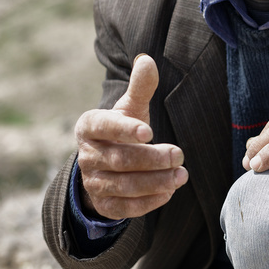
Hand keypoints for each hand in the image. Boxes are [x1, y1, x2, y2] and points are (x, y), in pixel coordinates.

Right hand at [75, 54, 187, 218]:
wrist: (103, 164)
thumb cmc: (120, 129)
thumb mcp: (130, 108)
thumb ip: (140, 87)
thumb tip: (148, 60)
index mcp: (89, 126)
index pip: (104, 127)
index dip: (125, 130)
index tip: (150, 132)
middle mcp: (86, 155)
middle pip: (120, 159)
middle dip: (152, 159)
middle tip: (179, 155)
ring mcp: (93, 182)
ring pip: (124, 185)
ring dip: (155, 182)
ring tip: (181, 175)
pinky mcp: (103, 204)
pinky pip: (124, 208)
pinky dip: (148, 202)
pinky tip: (168, 192)